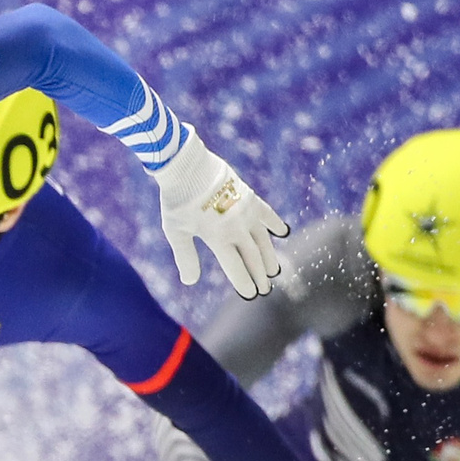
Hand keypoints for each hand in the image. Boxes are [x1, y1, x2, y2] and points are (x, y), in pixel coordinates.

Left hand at [153, 134, 286, 298]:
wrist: (187, 166)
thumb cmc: (178, 200)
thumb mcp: (176, 232)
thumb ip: (186, 256)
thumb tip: (190, 281)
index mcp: (218, 238)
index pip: (236, 267)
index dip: (244, 282)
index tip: (250, 294)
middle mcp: (237, 227)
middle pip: (253, 256)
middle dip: (260, 274)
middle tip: (265, 288)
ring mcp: (246, 212)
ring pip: (263, 239)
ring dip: (269, 256)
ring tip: (275, 270)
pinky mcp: (250, 196)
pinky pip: (267, 213)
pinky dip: (275, 224)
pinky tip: (283, 233)